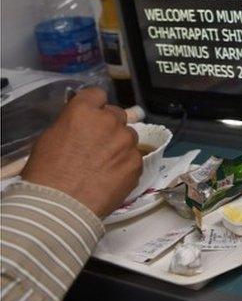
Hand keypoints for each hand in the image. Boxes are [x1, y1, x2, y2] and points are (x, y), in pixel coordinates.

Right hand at [22, 87, 140, 217]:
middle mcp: (109, 121)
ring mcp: (126, 142)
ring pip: (128, 136)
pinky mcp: (136, 162)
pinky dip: (125, 164)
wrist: (61, 206)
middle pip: (116, 114)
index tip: (92, 114)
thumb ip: (72, 124)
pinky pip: (134, 157)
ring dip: (120, 144)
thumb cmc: (46, 173)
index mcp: (84, 111)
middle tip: (98, 143)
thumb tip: (82, 123)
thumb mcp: (50, 138)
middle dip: (109, 125)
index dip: (95, 105)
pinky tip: (112, 177)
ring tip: (105, 163)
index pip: (97, 94)